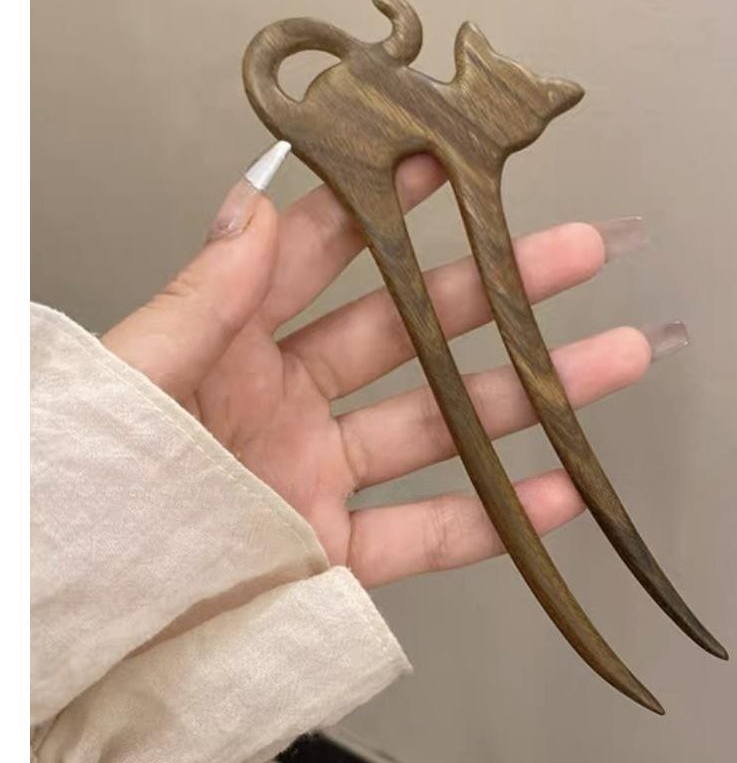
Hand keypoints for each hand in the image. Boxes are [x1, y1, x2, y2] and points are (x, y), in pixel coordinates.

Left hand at [103, 146, 673, 587]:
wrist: (86, 618)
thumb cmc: (92, 490)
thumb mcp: (139, 381)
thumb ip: (198, 300)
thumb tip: (254, 206)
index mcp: (235, 347)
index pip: (324, 256)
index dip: (387, 205)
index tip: (447, 162)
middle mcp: (287, 403)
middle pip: (414, 333)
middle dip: (497, 291)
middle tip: (569, 253)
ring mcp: (320, 477)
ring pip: (442, 427)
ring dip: (527, 397)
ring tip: (606, 359)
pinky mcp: (335, 553)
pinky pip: (427, 533)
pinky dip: (497, 516)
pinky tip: (558, 490)